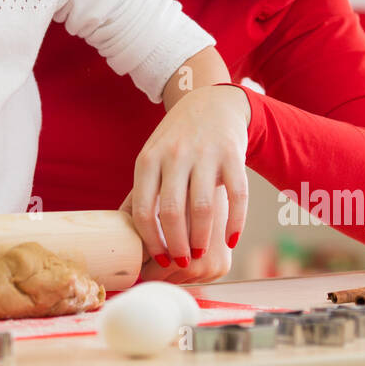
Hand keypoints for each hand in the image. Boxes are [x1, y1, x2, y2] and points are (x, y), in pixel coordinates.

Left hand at [127, 84, 249, 266]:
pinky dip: (236, 223)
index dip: (151, 241)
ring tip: (201, 253)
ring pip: (202, 208)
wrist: (212, 103)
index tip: (159, 259)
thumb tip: (127, 236)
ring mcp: (204, 154)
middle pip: (172, 213)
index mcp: (148, 160)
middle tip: (183, 262)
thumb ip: (142, 192)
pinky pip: (237, 196)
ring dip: (202, 238)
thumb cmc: (176, 140)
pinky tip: (232, 240)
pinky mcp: (232, 154)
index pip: (143, 210)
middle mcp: (174, 155)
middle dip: (177, 245)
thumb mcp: (152, 158)